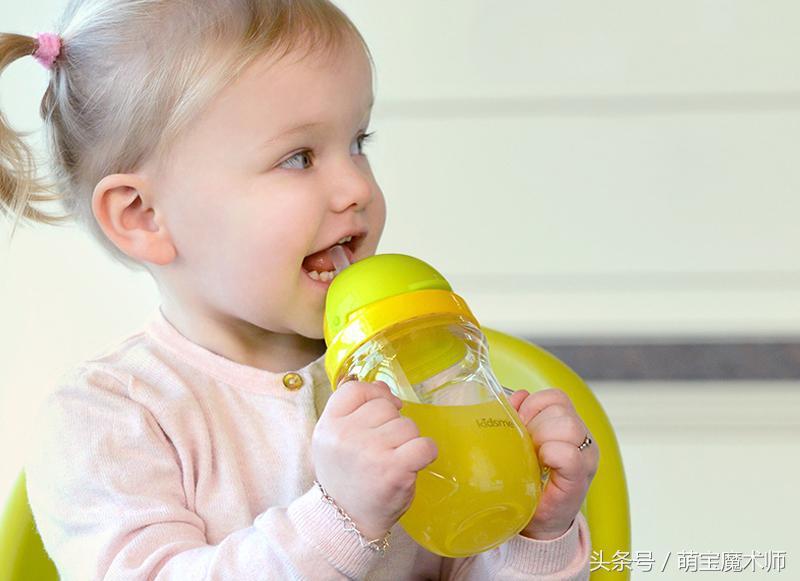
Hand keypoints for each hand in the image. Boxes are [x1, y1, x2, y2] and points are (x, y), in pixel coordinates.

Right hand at [312, 379, 437, 538]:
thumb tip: (384, 387)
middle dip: (392, 424)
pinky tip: (412, 464)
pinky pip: (425, 444)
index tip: (382, 412)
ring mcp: (371, 452)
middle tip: (382, 449)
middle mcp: (346, 435)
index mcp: (328, 425)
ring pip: (408, 425)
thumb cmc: (346, 476)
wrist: (347, 520)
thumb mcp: (336, 439)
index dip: (375, 395)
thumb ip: (355, 409)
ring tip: (393, 460)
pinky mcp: (394, 470)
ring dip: (407, 441)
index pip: (356, 388)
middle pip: (386, 406)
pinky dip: (425, 453)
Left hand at [507, 388, 598, 539]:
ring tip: (534, 458)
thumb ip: (521, 416)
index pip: (555, 397)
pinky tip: (542, 466)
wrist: (538, 524)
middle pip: (560, 410)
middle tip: (526, 448)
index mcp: (570, 425)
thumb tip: (517, 396)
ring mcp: (586, 458)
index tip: (521, 427)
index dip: (532, 407)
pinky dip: (551, 455)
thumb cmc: (530, 483)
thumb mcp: (522, 443)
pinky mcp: (580, 479)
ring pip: (567, 425)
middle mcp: (583, 439)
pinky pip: (569, 455)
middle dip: (535, 425)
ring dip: (542, 439)